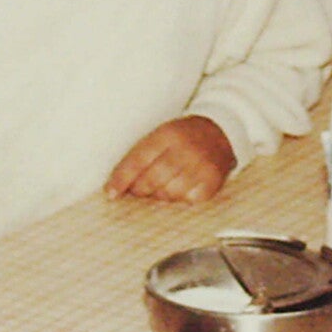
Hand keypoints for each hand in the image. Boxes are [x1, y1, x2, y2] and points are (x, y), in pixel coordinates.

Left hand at [104, 116, 235, 203]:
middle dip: (140, 189)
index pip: (138, 160)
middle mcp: (186, 149)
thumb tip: (118, 184)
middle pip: (153, 179)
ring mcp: (201, 165)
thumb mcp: (162, 134)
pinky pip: (188, 200)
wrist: (220, 132)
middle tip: (138, 190)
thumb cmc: (184, 136)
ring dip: (160, 194)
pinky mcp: (212, 181)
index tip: (111, 192)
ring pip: (170, 193)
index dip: (122, 178)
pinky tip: (181, 187)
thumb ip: (141, 155)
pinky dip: (181, 198)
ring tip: (162, 187)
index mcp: (169, 134)